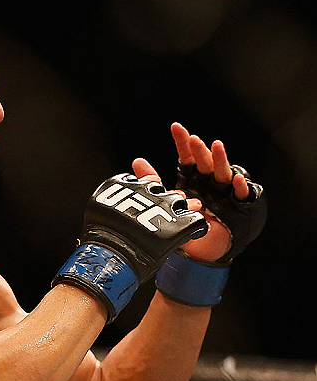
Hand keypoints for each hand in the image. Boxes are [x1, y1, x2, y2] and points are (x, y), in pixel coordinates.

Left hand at [133, 123, 248, 262]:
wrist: (200, 253)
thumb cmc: (186, 226)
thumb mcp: (167, 203)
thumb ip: (155, 182)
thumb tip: (137, 161)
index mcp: (193, 180)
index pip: (188, 158)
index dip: (183, 143)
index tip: (175, 127)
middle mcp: (209, 183)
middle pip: (206, 162)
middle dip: (200, 150)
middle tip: (193, 140)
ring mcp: (224, 193)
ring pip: (224, 173)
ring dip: (221, 160)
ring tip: (216, 147)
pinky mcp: (238, 207)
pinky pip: (242, 195)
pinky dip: (241, 187)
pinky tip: (236, 179)